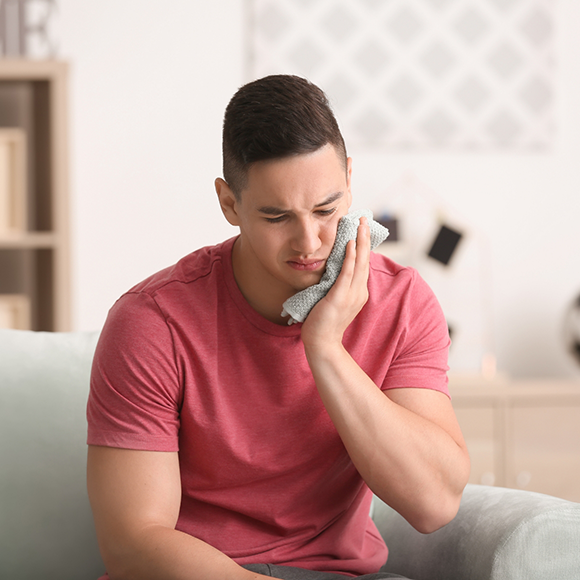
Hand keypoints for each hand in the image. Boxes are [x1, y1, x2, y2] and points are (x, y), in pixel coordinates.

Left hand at [301, 217, 370, 350]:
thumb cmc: (323, 322)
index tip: (361, 229)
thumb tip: (330, 271)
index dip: (363, 246)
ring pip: (359, 263)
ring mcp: (351, 295)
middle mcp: (359, 291)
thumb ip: (335, 285)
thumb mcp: (332, 299)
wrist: (322, 343)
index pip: (362, 264)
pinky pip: (347, 273)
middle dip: (365, 237)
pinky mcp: (340, 297)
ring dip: (360, 241)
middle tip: (364, 218)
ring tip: (360, 224)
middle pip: (365, 259)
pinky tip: (350, 244)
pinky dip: (350, 257)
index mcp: (358, 292)